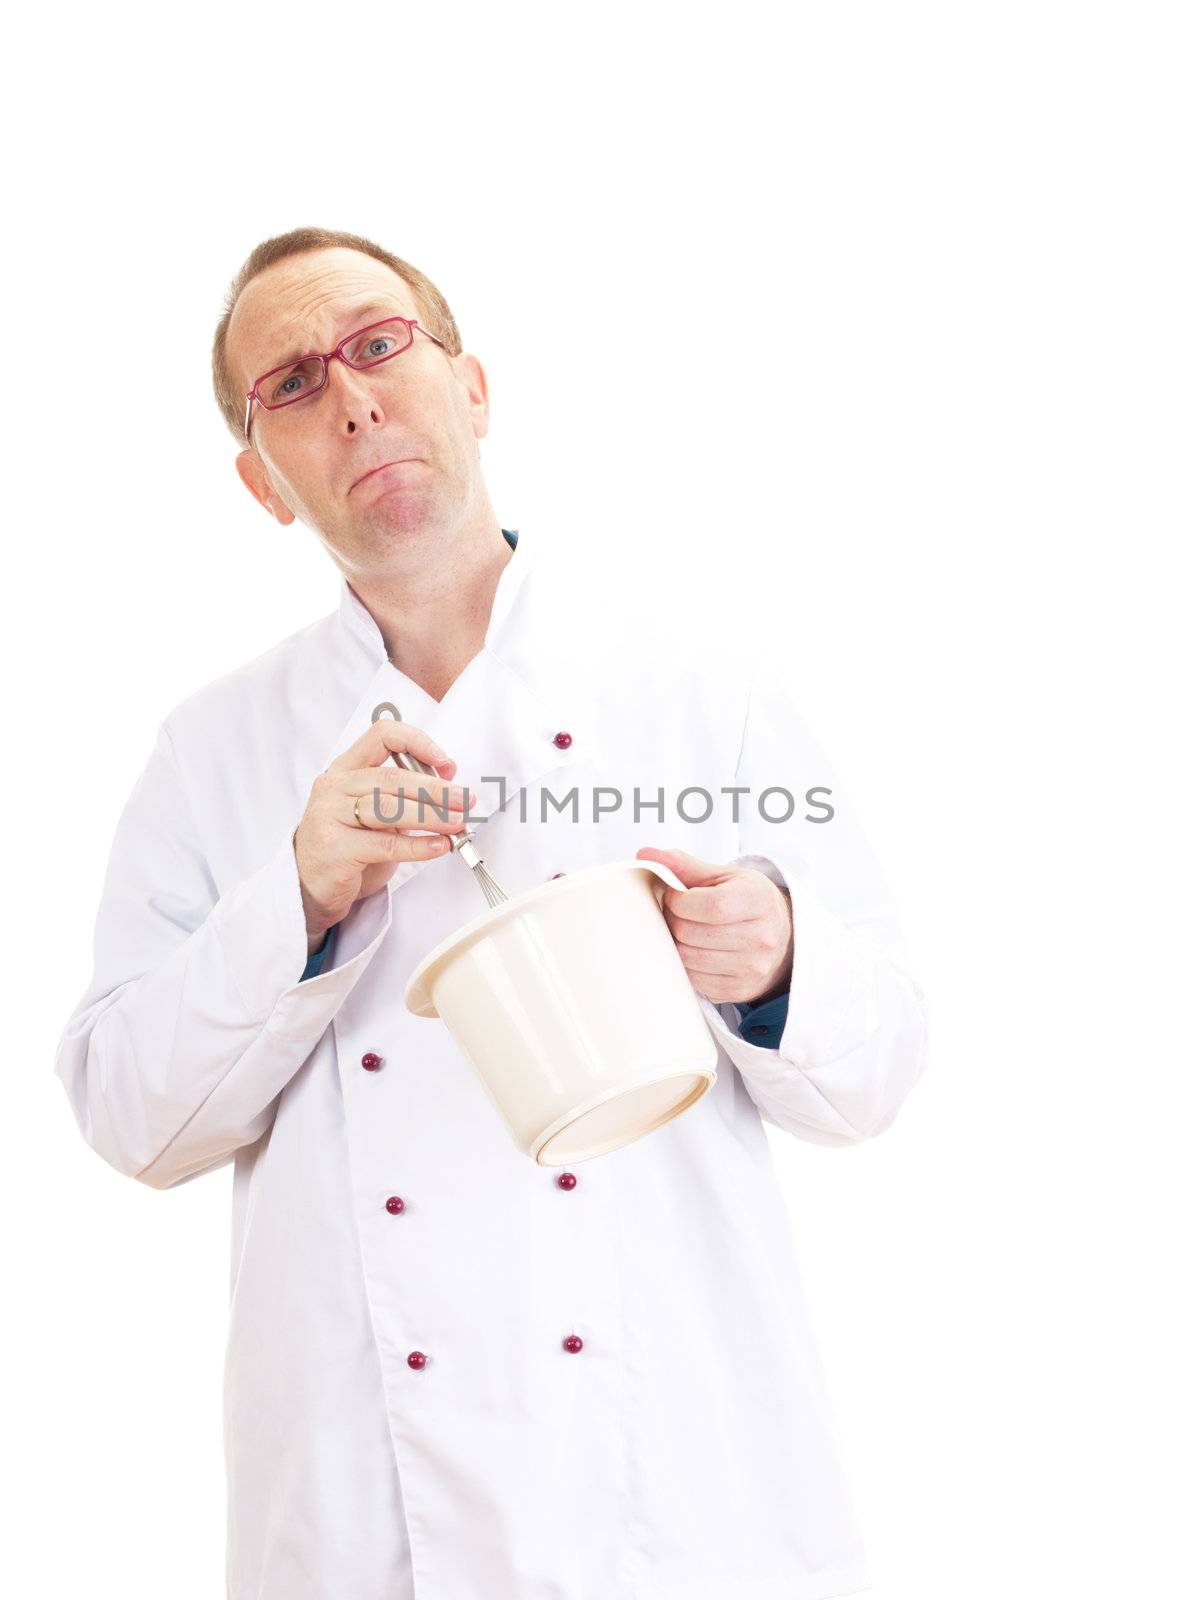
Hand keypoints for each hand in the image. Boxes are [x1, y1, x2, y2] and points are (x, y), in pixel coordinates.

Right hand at [294, 719, 475, 946]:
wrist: (310, 885)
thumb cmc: (348, 846)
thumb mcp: (376, 813)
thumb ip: (404, 793)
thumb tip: (448, 775)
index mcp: (345, 769)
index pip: (382, 735)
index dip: (417, 742)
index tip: (445, 762)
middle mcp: (334, 787)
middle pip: (392, 777)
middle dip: (436, 789)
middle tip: (465, 800)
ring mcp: (330, 816)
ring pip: (389, 809)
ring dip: (431, 816)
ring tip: (457, 824)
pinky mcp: (335, 848)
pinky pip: (385, 844)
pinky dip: (418, 845)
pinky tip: (439, 846)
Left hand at [635, 846, 792, 1005]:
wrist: (781, 937)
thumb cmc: (747, 902)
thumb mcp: (724, 877)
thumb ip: (684, 865)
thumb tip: (646, 854)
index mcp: (758, 901)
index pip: (710, 905)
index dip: (680, 901)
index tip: (676, 895)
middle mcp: (761, 937)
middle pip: (691, 933)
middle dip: (674, 920)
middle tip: (678, 913)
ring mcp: (751, 968)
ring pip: (687, 958)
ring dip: (676, 942)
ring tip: (686, 929)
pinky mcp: (738, 990)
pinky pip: (693, 979)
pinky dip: (686, 963)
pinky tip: (695, 948)